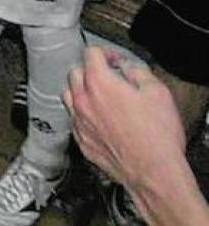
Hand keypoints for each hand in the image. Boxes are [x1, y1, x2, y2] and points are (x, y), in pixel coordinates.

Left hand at [69, 46, 188, 190]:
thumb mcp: (157, 92)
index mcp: (99, 83)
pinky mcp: (82, 141)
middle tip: (109, 77)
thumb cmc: (157, 136)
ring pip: (68, 96)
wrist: (154, 171)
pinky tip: (100, 120)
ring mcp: (79, 122)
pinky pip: (74, 121)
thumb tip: (126, 67)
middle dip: (91, 70)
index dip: (106, 53)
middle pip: (74, 73)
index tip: (116, 60)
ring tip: (101, 97)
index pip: (91, 54)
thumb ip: (137, 72)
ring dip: (81, 91)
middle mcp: (83, 101)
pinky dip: (83, 115)